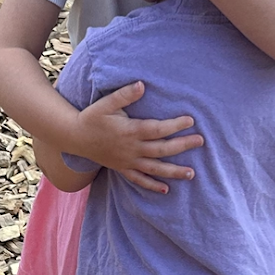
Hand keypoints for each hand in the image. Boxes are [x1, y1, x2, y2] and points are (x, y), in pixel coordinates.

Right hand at [74, 81, 201, 192]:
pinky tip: (166, 189)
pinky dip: (152, 186)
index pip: (157, 129)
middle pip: (161, 150)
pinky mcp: (122, 169)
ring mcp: (127, 161)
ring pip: (154, 169)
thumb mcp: (106, 103)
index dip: (175, 125)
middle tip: (200, 141)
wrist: (74, 137)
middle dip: (182, 146)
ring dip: (174, 171)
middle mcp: (131, 149)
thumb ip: (125, 94)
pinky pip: (139, 180)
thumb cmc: (91, 117)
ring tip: (192, 173)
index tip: (190, 120)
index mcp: (130, 131)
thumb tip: (142, 85)